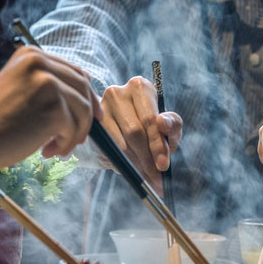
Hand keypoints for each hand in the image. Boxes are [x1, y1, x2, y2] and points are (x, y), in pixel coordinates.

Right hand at [0, 46, 102, 167]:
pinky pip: (74, 128)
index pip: (75, 72)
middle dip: (87, 116)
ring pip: (84, 110)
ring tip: (56, 148)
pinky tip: (47, 151)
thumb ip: (47, 86)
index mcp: (32, 55)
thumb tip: (87, 97)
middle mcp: (41, 63)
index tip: (92, 115)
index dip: (87, 95)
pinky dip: (65, 144)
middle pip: (84, 89)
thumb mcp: (21, 90)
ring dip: (75, 134)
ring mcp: (49, 83)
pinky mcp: (54, 106)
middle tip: (77, 139)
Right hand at [100, 76, 182, 191]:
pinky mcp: (91, 125)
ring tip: (146, 176)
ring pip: (120, 142)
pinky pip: (108, 149)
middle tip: (155, 176)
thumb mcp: (167, 127)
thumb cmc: (151, 128)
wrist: (123, 134)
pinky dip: (122, 162)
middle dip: (147, 157)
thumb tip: (162, 123)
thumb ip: (172, 125)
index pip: (149, 119)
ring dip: (135, 163)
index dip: (157, 144)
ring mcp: (100, 108)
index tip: (163, 165)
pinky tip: (130, 168)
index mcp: (140, 87)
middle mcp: (117, 93)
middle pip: (134, 131)